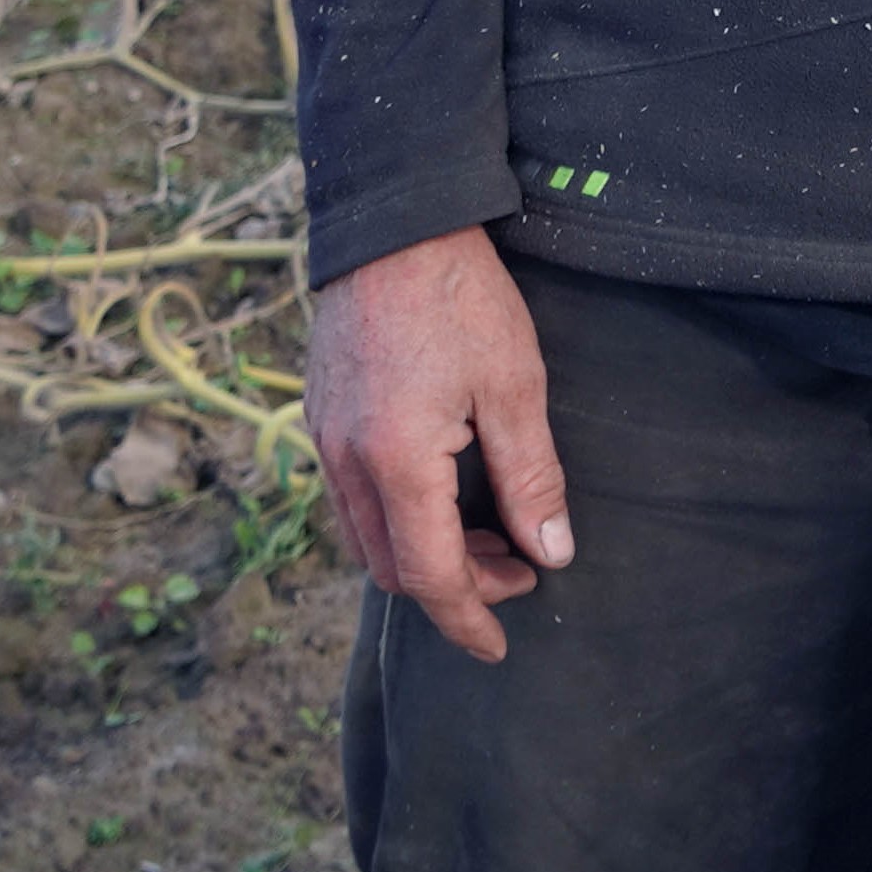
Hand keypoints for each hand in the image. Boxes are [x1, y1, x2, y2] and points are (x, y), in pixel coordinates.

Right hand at [305, 228, 571, 662]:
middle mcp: (344, 463)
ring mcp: (323, 441)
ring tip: (491, 536)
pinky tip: (445, 498)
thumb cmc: (461, 299)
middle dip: (455, 587)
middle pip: (391, 567)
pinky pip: (352, 500)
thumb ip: (531, 478)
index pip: (429, 576)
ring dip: (424, 554)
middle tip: (519, 570)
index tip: (501, 644)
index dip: (468, 617)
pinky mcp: (320, 418)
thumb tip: (550, 553)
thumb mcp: (515, 387)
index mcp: (395, 462)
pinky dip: (398, 520)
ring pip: (366, 537)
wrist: (393, 227)